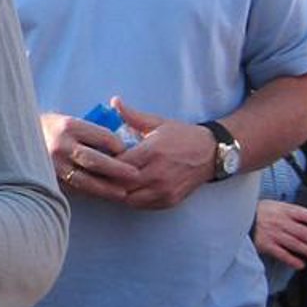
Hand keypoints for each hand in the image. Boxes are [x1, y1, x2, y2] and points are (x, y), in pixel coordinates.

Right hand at [40, 110, 138, 200]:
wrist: (18, 138)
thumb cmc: (52, 129)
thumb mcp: (69, 121)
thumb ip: (91, 131)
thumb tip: (120, 144)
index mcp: (69, 126)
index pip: (102, 137)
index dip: (119, 145)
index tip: (129, 151)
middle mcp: (61, 145)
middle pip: (95, 160)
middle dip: (118, 169)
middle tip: (136, 175)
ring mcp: (54, 165)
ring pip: (85, 180)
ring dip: (106, 188)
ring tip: (123, 193)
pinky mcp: (50, 179)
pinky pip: (75, 189)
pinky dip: (90, 193)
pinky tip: (103, 195)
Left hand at [102, 102, 217, 209]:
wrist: (211, 153)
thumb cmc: (182, 136)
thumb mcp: (158, 122)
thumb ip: (133, 116)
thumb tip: (115, 101)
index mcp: (153, 151)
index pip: (119, 163)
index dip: (104, 163)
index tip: (96, 159)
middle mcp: (158, 173)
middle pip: (121, 184)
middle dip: (106, 180)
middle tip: (95, 175)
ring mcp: (164, 190)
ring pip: (129, 198)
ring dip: (116, 192)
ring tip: (106, 184)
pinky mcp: (169, 201)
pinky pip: (142, 205)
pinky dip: (130, 199)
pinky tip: (123, 191)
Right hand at [252, 196, 306, 271]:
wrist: (239, 216)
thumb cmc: (262, 212)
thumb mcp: (278, 206)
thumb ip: (293, 213)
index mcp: (285, 210)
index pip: (304, 214)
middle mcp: (280, 221)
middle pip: (302, 231)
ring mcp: (273, 234)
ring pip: (294, 243)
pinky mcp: (265, 245)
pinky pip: (281, 253)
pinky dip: (291, 260)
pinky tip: (299, 264)